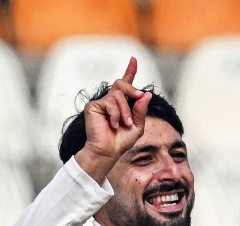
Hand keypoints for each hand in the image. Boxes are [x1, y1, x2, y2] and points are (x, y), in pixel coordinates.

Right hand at [75, 58, 151, 180]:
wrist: (107, 152)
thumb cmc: (120, 142)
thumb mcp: (137, 126)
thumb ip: (141, 110)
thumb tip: (146, 94)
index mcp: (120, 104)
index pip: (125, 84)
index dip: (130, 71)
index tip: (133, 60)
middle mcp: (110, 101)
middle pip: (121, 84)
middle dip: (132, 89)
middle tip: (139, 97)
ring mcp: (101, 103)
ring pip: (118, 94)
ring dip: (125, 110)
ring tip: (124, 124)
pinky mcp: (93, 106)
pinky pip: (109, 102)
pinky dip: (115, 114)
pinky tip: (113, 125)